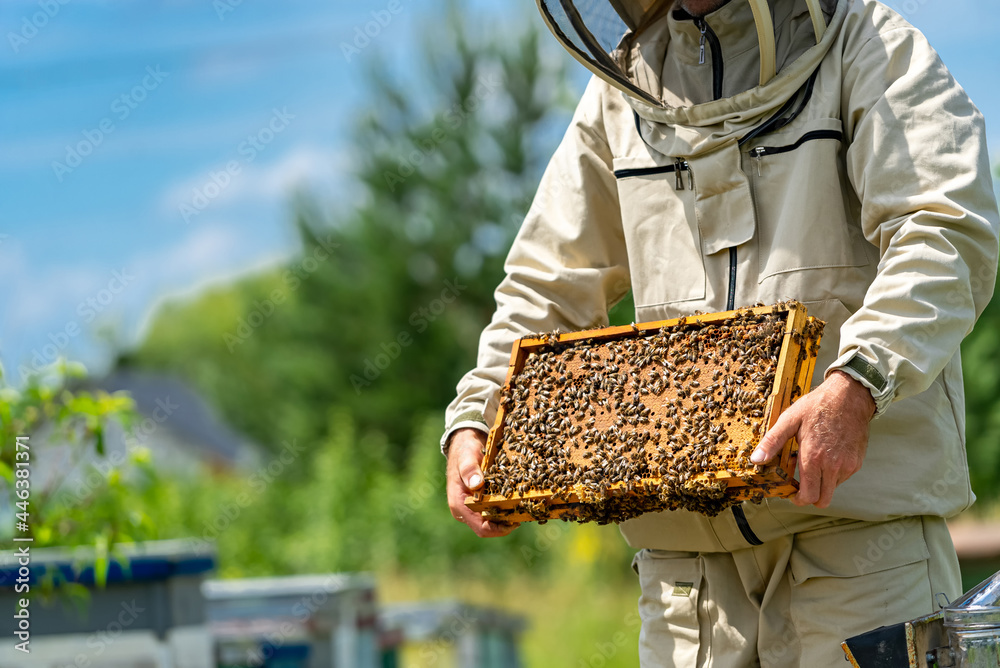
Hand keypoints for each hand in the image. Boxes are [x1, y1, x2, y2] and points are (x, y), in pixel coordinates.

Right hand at [446, 428, 519, 536]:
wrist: (464, 443)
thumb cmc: (464, 450)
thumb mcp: (466, 457)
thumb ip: (470, 470)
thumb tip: (476, 484)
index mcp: (459, 504)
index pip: (481, 528)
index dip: (499, 529)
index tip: (516, 521)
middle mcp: (465, 510)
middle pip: (489, 527)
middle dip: (507, 523)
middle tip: (525, 511)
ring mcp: (472, 507)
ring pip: (493, 520)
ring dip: (508, 516)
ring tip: (524, 506)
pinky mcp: (480, 501)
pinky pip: (494, 510)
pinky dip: (506, 508)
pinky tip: (518, 500)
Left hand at [750, 370, 875, 507]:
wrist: (849, 396)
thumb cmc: (818, 406)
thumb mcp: (789, 419)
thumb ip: (772, 442)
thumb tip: (756, 459)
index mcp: (814, 458)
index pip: (808, 496)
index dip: (797, 499)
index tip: (791, 493)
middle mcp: (833, 466)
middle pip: (822, 500)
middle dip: (809, 497)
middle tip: (800, 484)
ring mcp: (847, 465)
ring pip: (832, 489)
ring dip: (821, 483)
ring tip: (812, 461)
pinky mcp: (857, 462)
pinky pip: (842, 477)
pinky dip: (832, 473)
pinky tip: (825, 455)